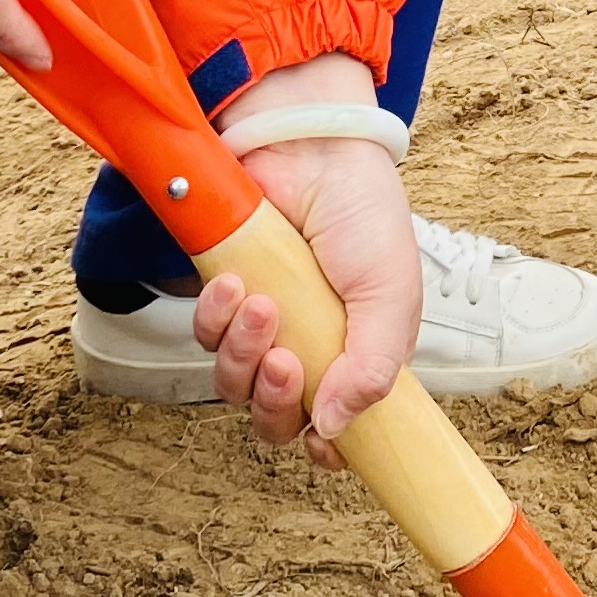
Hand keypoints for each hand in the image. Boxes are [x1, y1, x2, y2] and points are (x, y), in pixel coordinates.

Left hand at [181, 57, 418, 460]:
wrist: (312, 150)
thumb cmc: (363, 216)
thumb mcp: (391, 295)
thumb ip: (373, 368)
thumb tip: (336, 430)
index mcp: (357, 355)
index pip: (334, 428)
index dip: (323, 445)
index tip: (319, 440)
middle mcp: (308, 347)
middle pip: (274, 418)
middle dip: (275, 402)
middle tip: (287, 362)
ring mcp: (263, 325)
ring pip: (234, 384)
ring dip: (244, 355)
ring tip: (262, 304)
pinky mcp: (224, 297)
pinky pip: (205, 336)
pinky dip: (216, 318)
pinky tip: (236, 283)